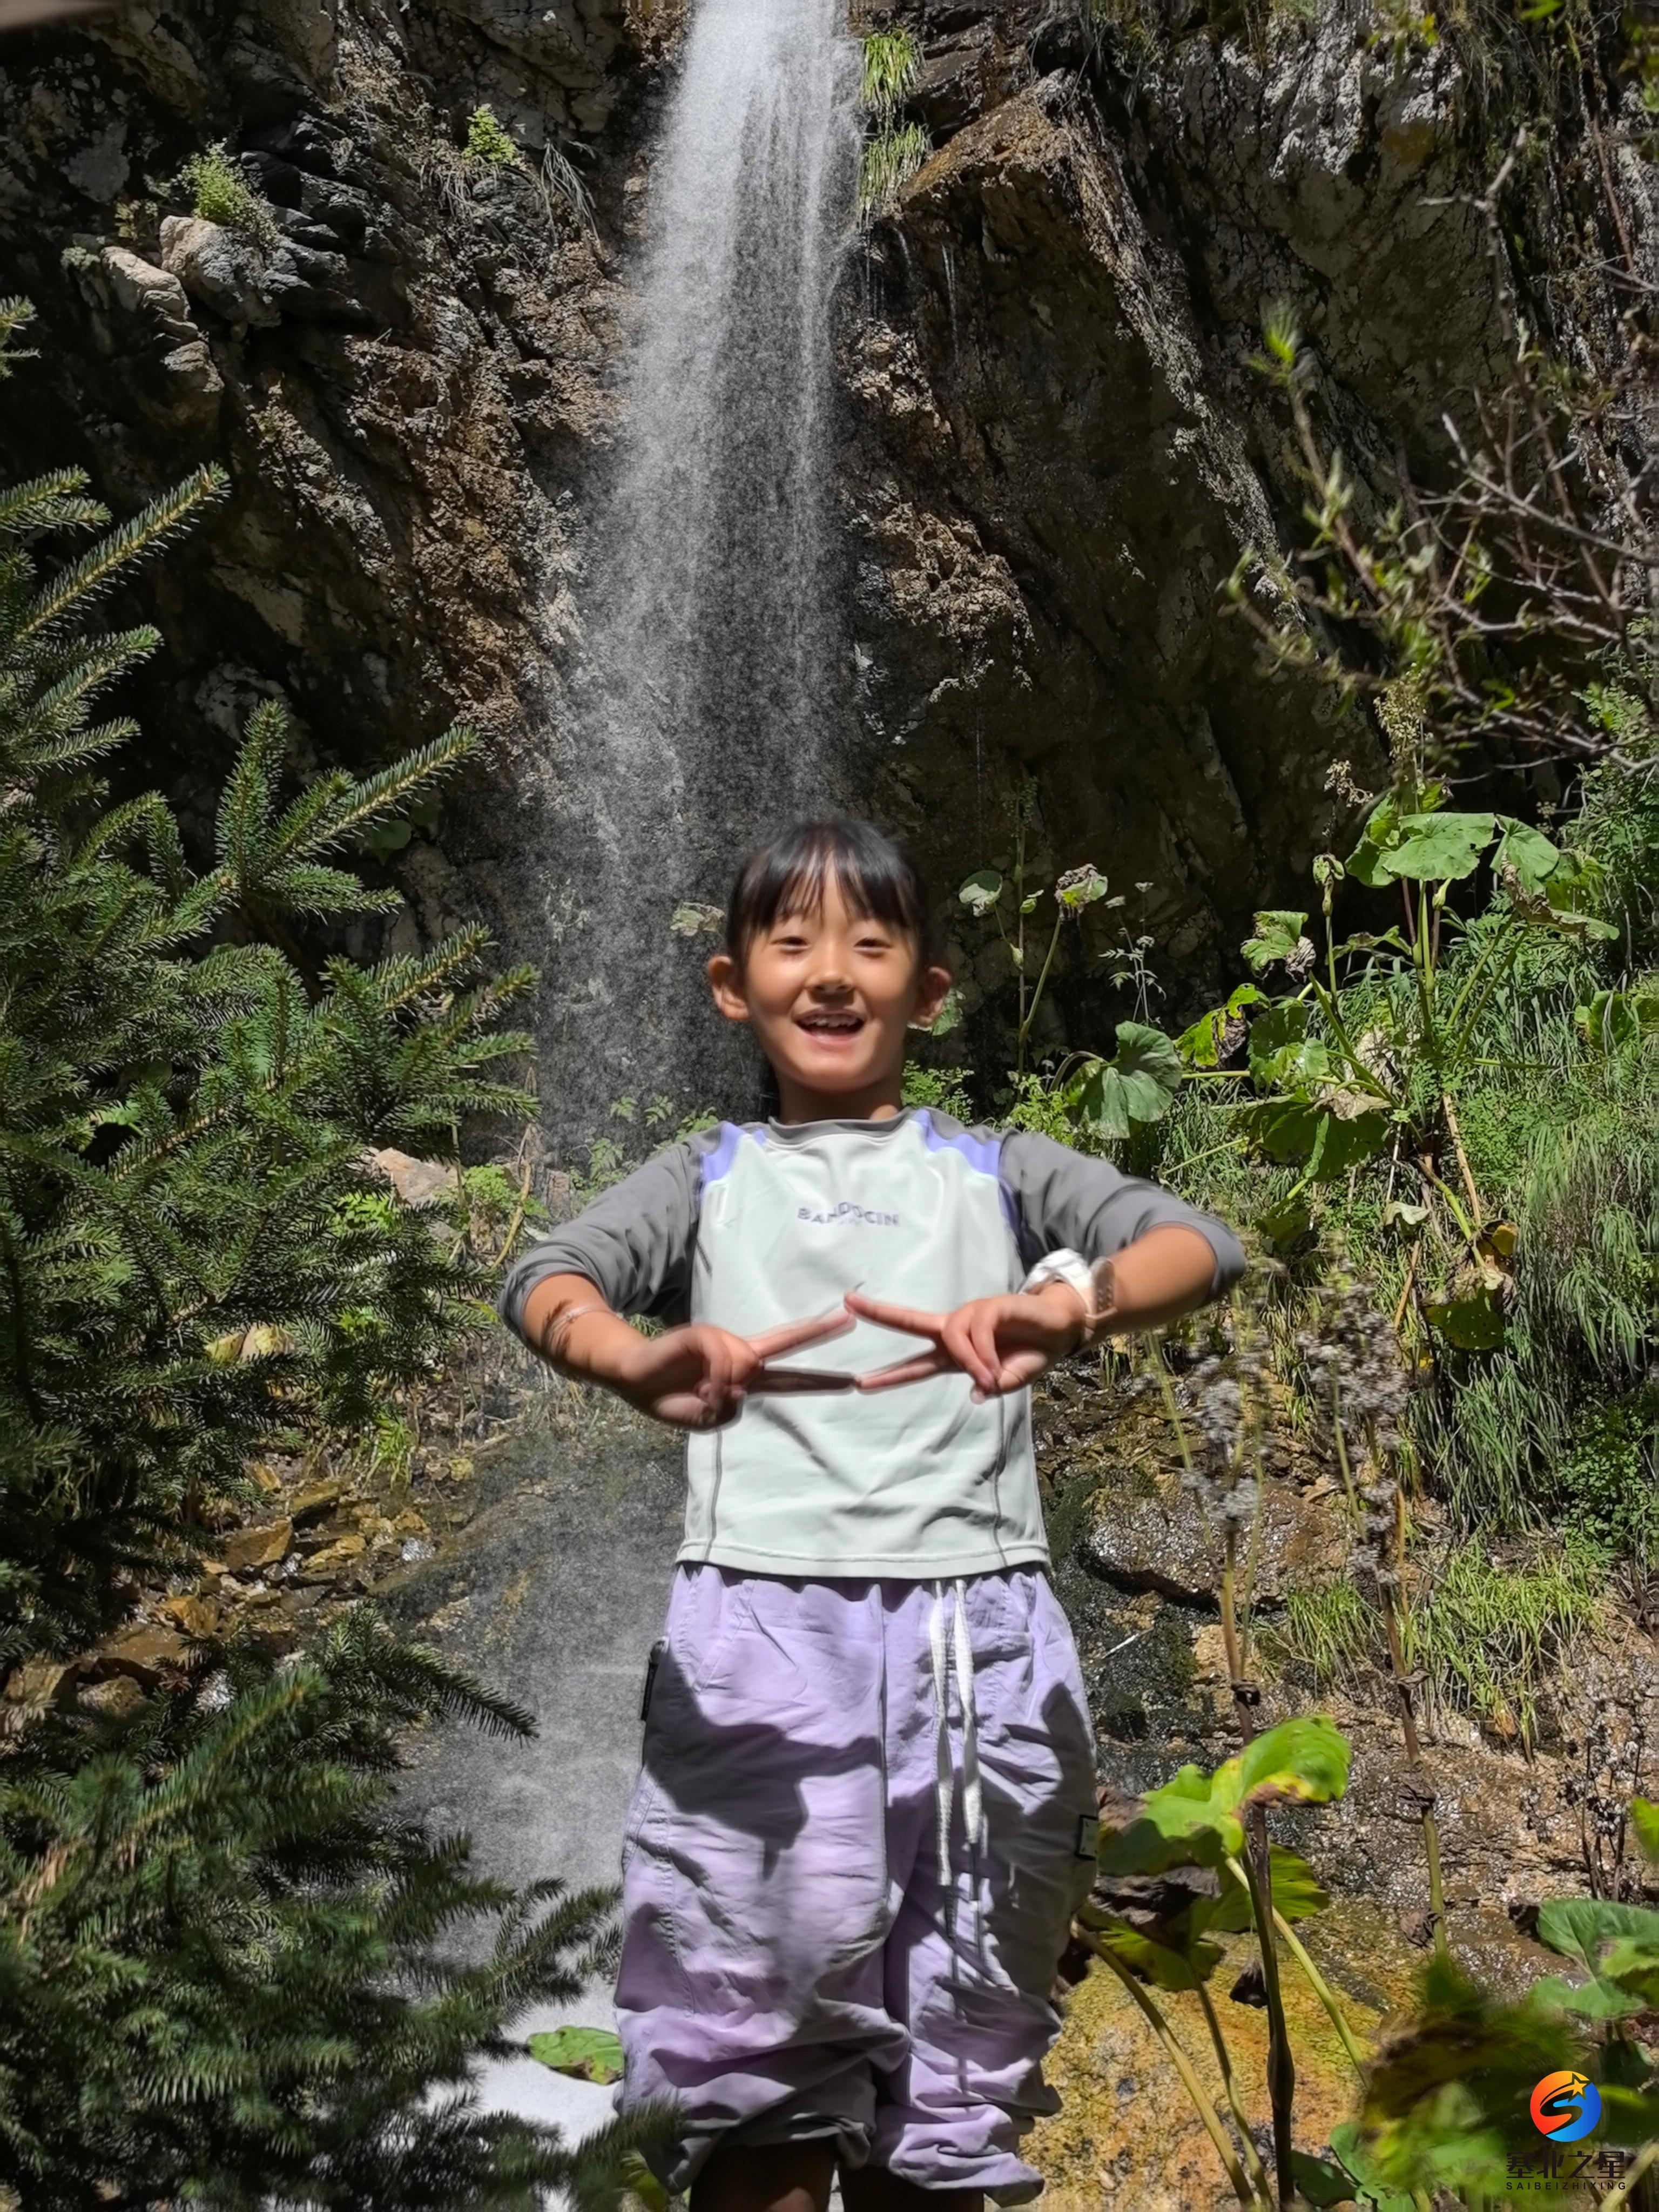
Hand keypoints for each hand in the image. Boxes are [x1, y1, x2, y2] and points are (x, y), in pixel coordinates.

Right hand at [611, 1308, 853, 1429]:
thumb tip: (739, 1389)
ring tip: (697, 1395)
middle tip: (851, 1318)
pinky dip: (714, 1380)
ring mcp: (724, 1343)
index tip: (851, 1381)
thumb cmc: (670, 1400)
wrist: (633, 1379)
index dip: (819, 1381)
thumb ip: (726, 1413)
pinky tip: (698, 1386)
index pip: (789, 1379)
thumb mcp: (704, 1421)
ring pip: (745, 1368)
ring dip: (722, 1391)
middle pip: (787, 1343)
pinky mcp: (706, 1335)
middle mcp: (741, 1357)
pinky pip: (724, 1361)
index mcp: (745, 1379)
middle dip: (818, 1331)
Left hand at [843, 1284, 1086, 1401]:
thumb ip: (992, 1386)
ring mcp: (970, 1317)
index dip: (889, 1376)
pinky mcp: (989, 1306)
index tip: (859, 1383)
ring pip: (952, 1339)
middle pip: (910, 1322)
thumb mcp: (1010, 1380)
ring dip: (970, 1362)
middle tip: (847, 1303)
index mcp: (954, 1354)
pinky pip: (975, 1333)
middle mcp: (955, 1332)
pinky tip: (994, 1367)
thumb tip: (976, 1392)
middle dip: (879, 1313)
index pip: (914, 1365)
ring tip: (990, 1376)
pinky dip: (982, 1353)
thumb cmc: (1031, 1355)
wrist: (1060, 1332)